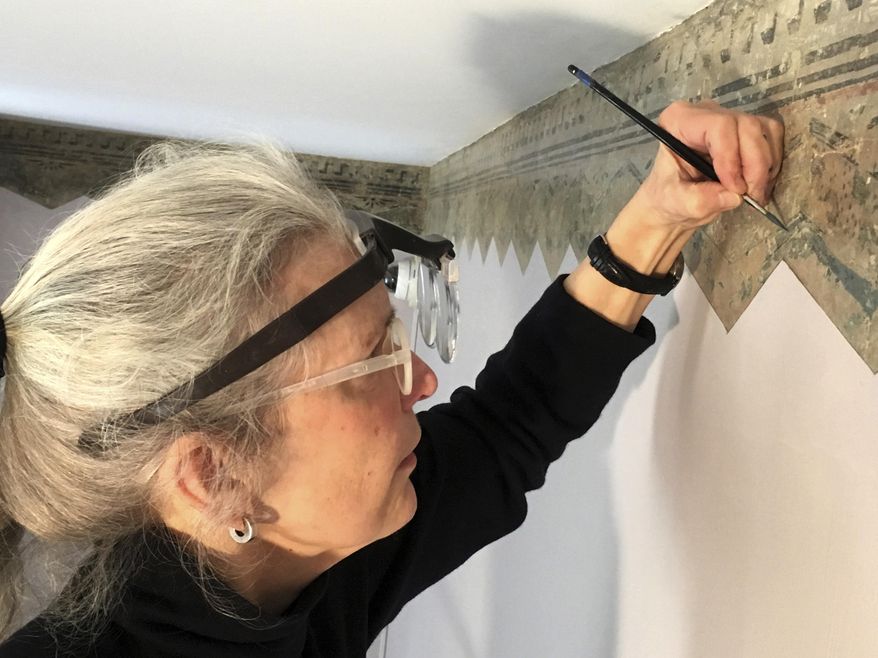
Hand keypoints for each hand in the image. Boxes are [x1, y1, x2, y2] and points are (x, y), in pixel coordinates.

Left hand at [635, 100, 784, 230]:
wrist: (675, 203)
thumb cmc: (668, 198)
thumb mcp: (675, 203)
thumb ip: (698, 201)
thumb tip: (732, 196)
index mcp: (679, 122)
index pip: (718, 126)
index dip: (731, 158)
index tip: (734, 188)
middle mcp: (706, 114)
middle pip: (747, 126)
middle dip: (754, 164)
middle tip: (750, 194)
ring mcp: (729, 119)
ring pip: (765, 130)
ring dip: (765, 165)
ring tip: (754, 192)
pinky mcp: (747, 130)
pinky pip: (772, 137)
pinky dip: (771, 163)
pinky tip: (757, 183)